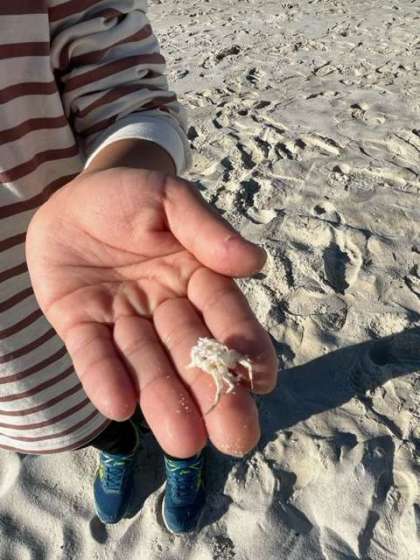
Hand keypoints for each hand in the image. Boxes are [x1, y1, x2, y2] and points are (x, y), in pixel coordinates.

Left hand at [26, 168, 277, 456]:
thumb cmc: (128, 195)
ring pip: (146, 362)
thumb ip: (206, 229)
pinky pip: (92, 352)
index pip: (224, 314)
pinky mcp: (79, 324)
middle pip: (191, 352)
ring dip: (163, 399)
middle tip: (236, 438)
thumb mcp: (169, 198)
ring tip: (184, 442)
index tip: (262, 380)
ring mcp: (121, 318)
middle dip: (213, 393)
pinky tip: (119, 406)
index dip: (244, 346)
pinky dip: (104, 377)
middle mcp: (163, 306)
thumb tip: (255, 262)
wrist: (71, 197)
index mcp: (195, 276)